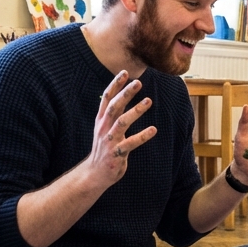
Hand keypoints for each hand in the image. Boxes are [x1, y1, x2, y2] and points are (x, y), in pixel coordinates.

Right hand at [88, 70, 157, 189]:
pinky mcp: (116, 154)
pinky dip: (142, 136)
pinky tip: (153, 129)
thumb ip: (111, 115)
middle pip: (114, 106)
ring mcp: (109, 141)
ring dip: (135, 111)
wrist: (94, 174)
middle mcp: (103, 128)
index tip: (124, 72)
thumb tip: (120, 97)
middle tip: (138, 82)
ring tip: (148, 101)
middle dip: (126, 93)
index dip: (115, 85)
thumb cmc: (104, 149)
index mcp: (101, 121)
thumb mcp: (104, 129)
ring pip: (122, 122)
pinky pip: (130, 143)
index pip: (106, 98)